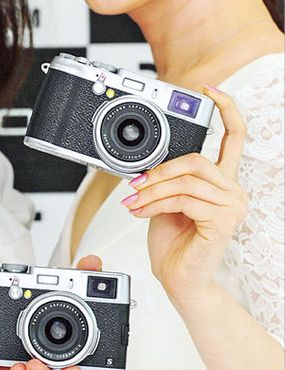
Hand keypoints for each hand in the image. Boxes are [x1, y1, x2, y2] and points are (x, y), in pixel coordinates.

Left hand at [0, 255, 100, 369]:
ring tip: (18, 364)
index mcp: (77, 358)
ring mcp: (36, 368)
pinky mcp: (16, 364)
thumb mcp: (77, 294)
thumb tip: (93, 260)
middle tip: (36, 364)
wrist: (46, 327)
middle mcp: (56, 368)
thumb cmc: (65, 313)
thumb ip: (87, 278)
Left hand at [121, 86, 247, 302]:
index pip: (235, 136)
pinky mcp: (224, 221)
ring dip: (152, 191)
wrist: (178, 278)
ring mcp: (233, 206)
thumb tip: (149, 162)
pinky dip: (157, 204)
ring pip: (186, 181)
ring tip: (134, 202)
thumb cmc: (174, 240)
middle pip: (196, 159)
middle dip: (160, 170)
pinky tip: (143, 213)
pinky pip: (184, 200)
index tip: (210, 90)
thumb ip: (169, 177)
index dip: (226, 109)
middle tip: (136, 183)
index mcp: (222, 180)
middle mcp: (233, 190)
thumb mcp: (167, 198)